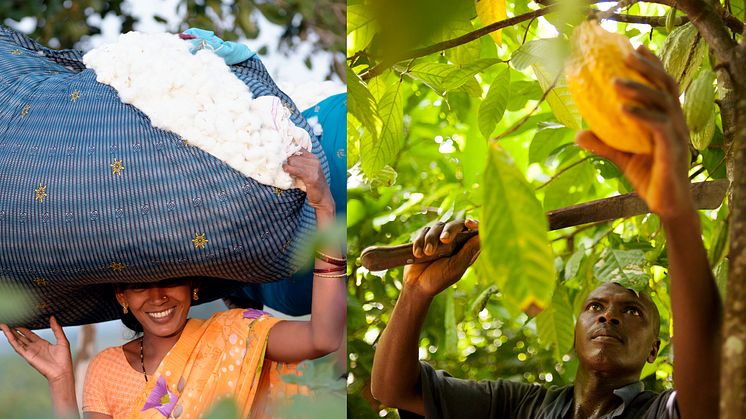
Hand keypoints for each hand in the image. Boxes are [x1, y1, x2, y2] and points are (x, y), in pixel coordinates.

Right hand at [0, 316, 73, 382]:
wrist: (62, 371)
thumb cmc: (64, 358)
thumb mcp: (62, 340)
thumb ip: (56, 329)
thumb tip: (52, 317)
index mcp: (42, 344)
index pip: (30, 334)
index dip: (24, 329)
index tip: (18, 322)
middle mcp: (34, 347)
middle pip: (21, 337)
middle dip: (14, 330)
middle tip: (7, 323)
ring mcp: (30, 351)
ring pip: (17, 341)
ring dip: (10, 333)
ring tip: (3, 325)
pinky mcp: (27, 356)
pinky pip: (17, 346)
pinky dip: (12, 340)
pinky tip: (7, 333)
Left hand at [283, 150, 333, 212]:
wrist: (323, 197)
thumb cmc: (312, 185)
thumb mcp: (307, 171)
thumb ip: (299, 164)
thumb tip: (284, 158)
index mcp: (313, 158)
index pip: (299, 148)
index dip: (289, 150)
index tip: (281, 154)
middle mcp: (314, 161)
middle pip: (294, 156)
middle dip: (286, 160)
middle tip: (281, 165)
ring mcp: (314, 168)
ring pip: (294, 161)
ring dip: (286, 165)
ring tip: (283, 169)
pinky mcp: (311, 177)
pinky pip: (296, 170)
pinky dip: (289, 169)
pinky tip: (285, 170)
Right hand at [404, 219, 480, 297]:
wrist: (417, 285)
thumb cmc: (439, 279)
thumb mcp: (456, 267)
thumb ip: (469, 251)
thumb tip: (482, 235)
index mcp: (466, 248)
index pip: (473, 231)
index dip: (474, 224)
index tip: (468, 223)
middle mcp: (454, 241)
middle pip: (455, 225)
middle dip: (449, 230)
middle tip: (444, 240)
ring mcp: (439, 239)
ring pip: (438, 226)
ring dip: (431, 239)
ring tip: (427, 253)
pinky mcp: (425, 239)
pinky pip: (424, 231)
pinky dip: (420, 241)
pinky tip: (418, 254)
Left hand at [576, 45, 693, 219]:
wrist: (666, 205)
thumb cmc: (649, 177)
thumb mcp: (621, 156)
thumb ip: (603, 143)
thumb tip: (578, 133)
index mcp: (668, 118)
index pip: (663, 85)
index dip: (652, 65)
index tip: (634, 48)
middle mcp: (676, 121)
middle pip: (665, 85)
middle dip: (647, 67)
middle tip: (626, 54)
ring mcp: (677, 135)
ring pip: (662, 102)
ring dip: (638, 89)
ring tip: (615, 81)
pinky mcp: (673, 150)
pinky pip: (659, 126)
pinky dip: (641, 115)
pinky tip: (623, 109)